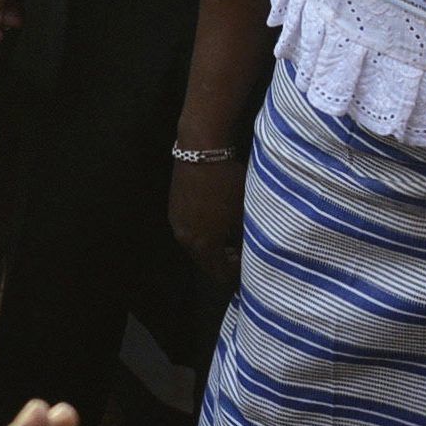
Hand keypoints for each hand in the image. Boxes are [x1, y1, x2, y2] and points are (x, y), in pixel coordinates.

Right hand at [167, 151, 247, 294]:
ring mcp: (177, 223)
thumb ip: (244, 239)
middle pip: (206, 263)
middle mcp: (185, 238)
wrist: (200, 151)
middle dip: (223, 262)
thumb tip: (250, 251)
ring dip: (213, 247)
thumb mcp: (242, 214)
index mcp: (203, 245)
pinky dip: (203, 233)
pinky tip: (216, 220)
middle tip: (243, 254)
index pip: (220, 274)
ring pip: (196, 246)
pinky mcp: (174, 208)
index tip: (251, 266)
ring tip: (231, 236)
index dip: (236, 274)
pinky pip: (190, 231)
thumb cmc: (227, 183)